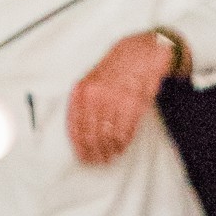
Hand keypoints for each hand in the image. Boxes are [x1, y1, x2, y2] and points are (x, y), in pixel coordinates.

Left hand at [68, 31, 175, 164]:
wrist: (139, 54)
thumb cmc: (115, 69)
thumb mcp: (92, 81)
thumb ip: (84, 103)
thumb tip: (79, 133)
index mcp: (82, 90)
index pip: (75, 126)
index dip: (79, 145)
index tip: (83, 156)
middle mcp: (95, 95)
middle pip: (91, 135)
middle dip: (95, 152)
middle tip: (99, 160)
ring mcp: (114, 101)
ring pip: (107, 137)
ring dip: (109, 150)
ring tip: (110, 155)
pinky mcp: (132, 106)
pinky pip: (124, 133)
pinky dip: (122, 144)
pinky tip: (120, 147)